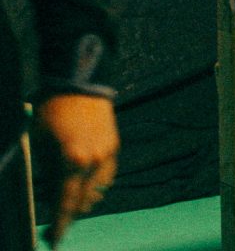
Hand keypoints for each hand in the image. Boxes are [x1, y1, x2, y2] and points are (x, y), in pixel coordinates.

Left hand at [34, 94, 118, 242]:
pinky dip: (95, 185)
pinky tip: (84, 183)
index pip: (65, 204)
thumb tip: (43, 193)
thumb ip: (41, 171)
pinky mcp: (113, 146)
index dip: (60, 225)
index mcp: (71, 162)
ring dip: (83, 200)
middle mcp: (93, 162)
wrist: (80, 83)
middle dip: (69, 214)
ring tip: (69, 201)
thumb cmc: (51, 111)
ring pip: (97, 191)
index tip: (53, 240)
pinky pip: (106, 176)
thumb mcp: (37, 142)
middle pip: (82, 202)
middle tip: (56, 222)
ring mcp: (106, 154)